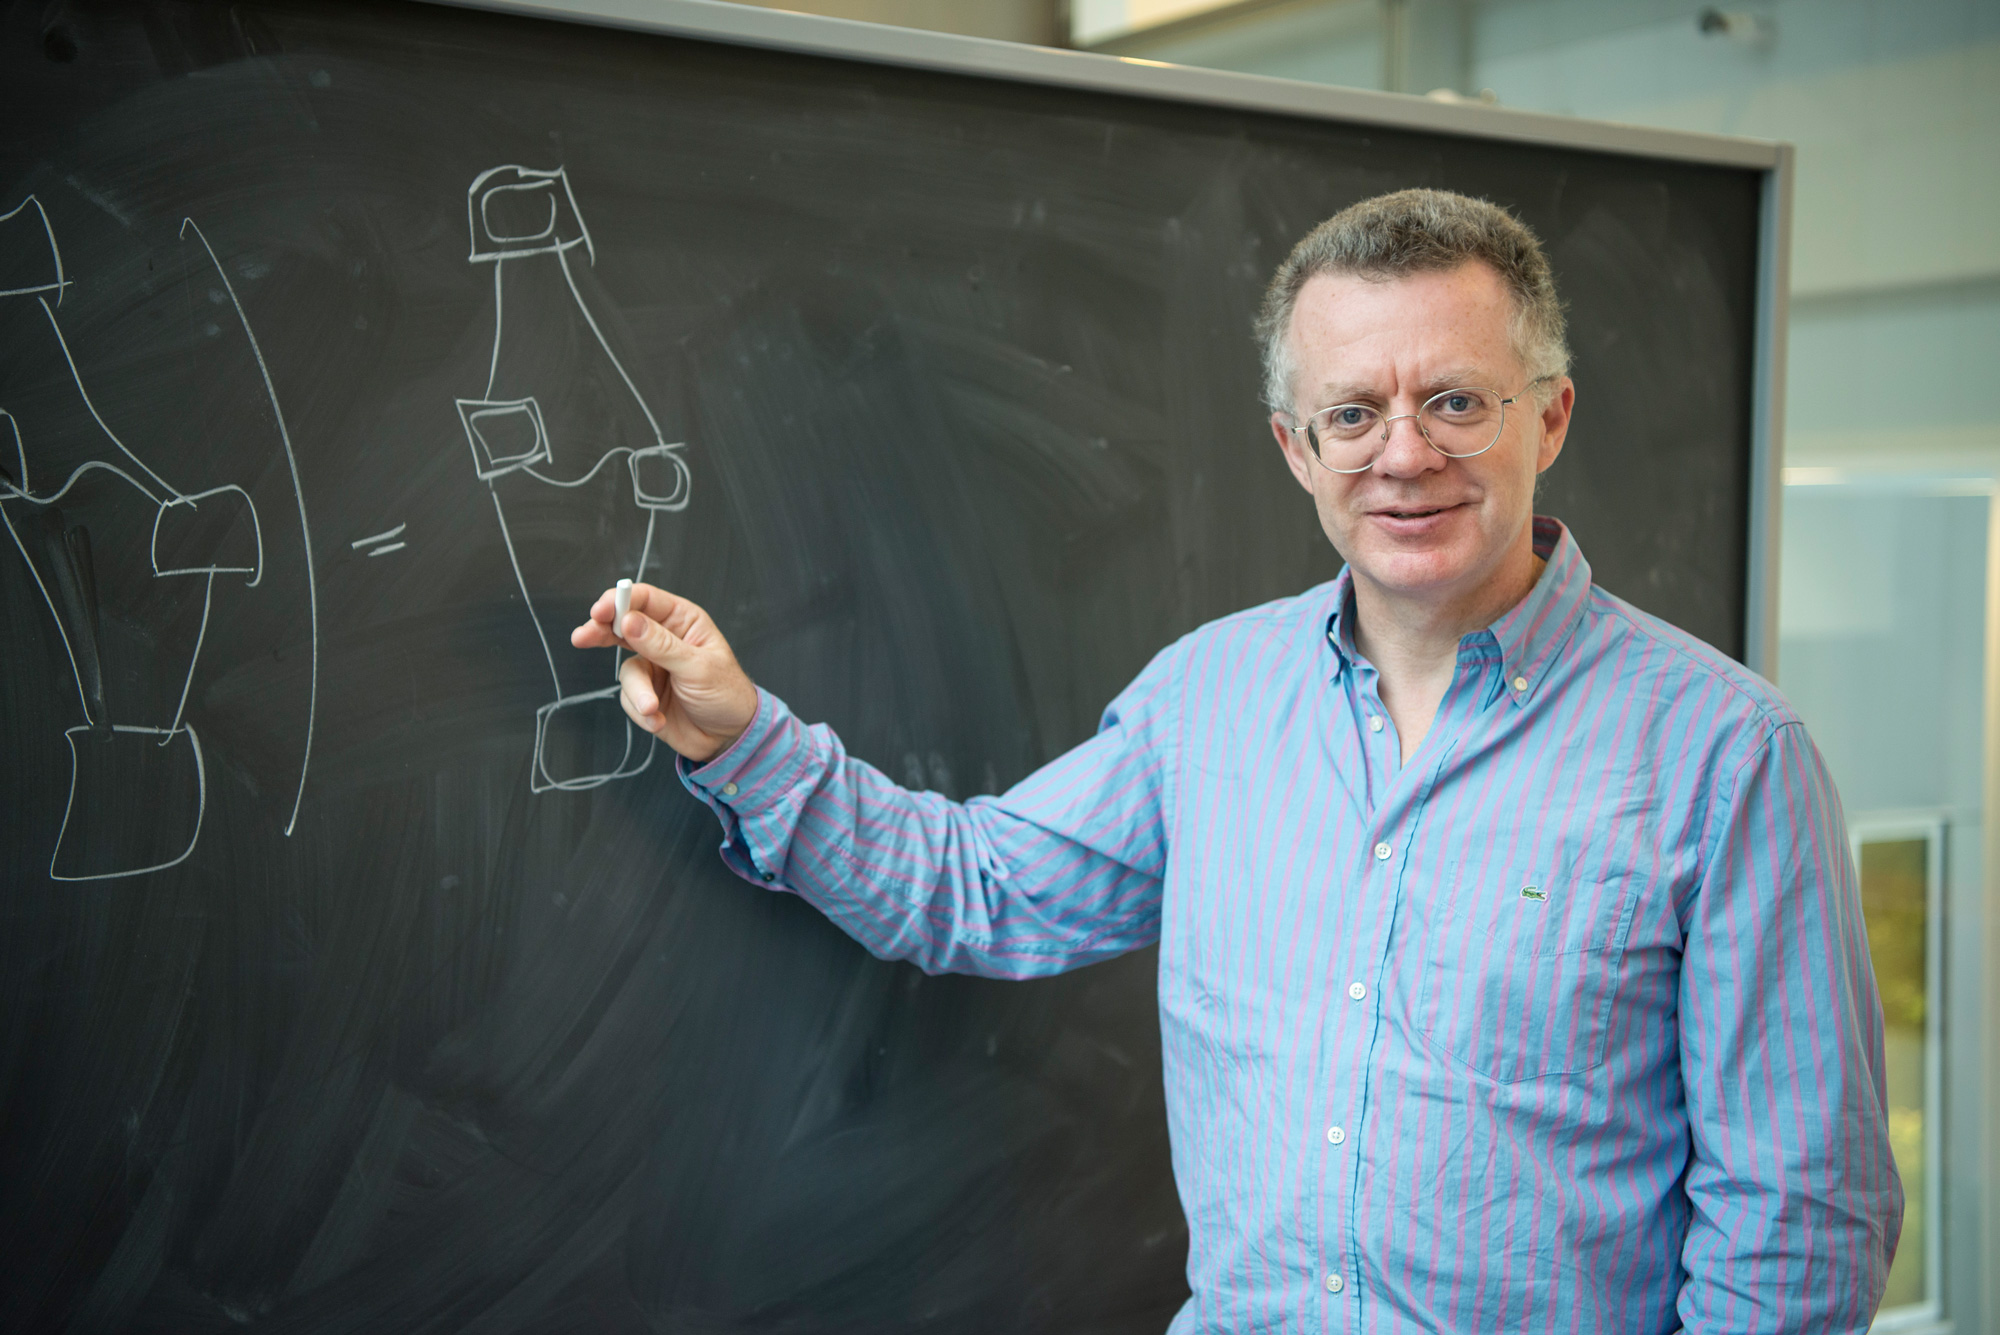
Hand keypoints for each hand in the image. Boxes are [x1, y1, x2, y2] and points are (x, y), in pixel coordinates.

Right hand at [570, 584, 757, 762]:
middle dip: (601, 632)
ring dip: (638, 692)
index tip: (600, 612)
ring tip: (653, 708)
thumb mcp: (697, 667)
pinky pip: (628, 698)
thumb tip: (628, 621)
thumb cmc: (726, 694)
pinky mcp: (645, 693)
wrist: (729, 738)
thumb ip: (661, 645)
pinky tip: (660, 720)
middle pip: (621, 626)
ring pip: (625, 671)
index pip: (645, 600)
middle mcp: (664, 639)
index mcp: (682, 621)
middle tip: (582, 637)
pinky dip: (642, 712)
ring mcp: (653, 666)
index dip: (620, 601)